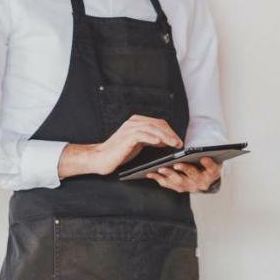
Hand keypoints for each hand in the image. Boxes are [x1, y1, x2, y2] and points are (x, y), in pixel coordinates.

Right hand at [58, 115, 182, 177]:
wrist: (100, 158)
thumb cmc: (118, 153)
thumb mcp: (137, 144)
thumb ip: (150, 139)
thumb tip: (165, 140)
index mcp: (136, 122)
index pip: (158, 123)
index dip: (170, 131)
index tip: (178, 141)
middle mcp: (133, 122)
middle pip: (157, 124)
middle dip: (170, 133)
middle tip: (179, 143)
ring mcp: (129, 128)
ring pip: (152, 128)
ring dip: (165, 136)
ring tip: (174, 144)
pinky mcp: (126, 136)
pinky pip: (142, 134)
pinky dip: (152, 137)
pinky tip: (159, 142)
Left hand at [146, 156, 221, 192]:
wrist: (204, 178)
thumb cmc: (207, 165)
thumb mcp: (212, 159)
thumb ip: (208, 156)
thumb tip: (203, 153)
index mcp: (211, 174)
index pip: (211, 169)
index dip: (208, 164)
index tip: (203, 158)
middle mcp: (200, 183)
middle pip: (193, 176)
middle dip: (184, 169)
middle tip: (176, 164)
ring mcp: (189, 187)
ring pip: (178, 182)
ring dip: (169, 175)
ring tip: (161, 168)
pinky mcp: (178, 188)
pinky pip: (168, 184)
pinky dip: (159, 178)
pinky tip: (151, 173)